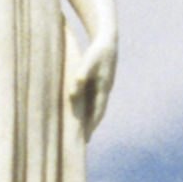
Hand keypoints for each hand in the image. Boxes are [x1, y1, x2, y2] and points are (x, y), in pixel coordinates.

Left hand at [66, 17, 115, 134]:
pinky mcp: (99, 83)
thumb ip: (81, 74)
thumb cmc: (97, 50)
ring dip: (88, 118)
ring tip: (78, 131)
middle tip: (81, 142)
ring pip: (95, 107)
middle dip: (90, 127)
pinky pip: (92, 99)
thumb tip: (74, 89)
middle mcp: (105, 90)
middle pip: (97, 113)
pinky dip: (86, 108)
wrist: (108, 39)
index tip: (84, 139)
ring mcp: (103, 87)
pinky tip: (78, 112)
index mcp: (104, 88)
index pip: (97, 112)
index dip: (91, 126)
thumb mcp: (89, 61)